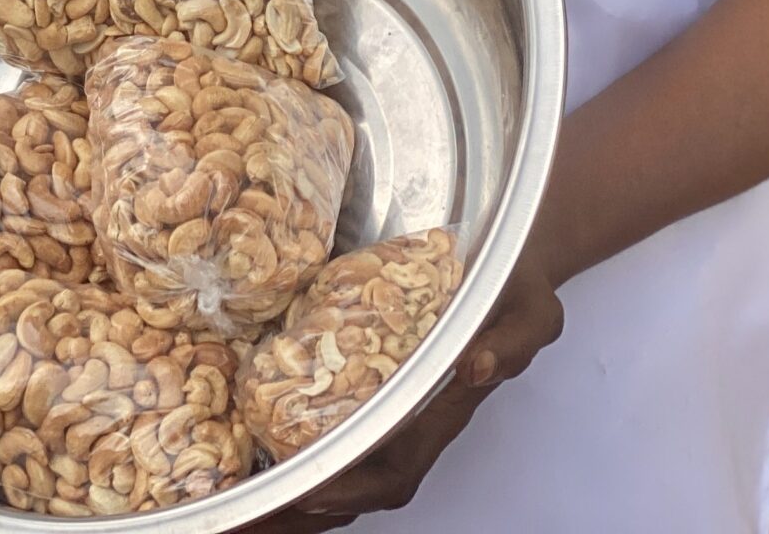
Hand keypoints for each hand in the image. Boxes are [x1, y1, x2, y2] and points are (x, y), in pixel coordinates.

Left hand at [231, 252, 563, 530]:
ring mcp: (396, 407)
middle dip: (305, 510)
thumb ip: (512, 339)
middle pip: (359, 485)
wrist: (508, 260)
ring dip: (293, 493)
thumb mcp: (529, 307)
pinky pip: (336, 429)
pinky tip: (254, 451)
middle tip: (244, 521)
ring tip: (239, 510)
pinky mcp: (375, 382)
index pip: (396, 467)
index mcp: (446, 409)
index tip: (307, 493)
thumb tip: (477, 367)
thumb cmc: (514, 285)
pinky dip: (297, 450)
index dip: (352, 486)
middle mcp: (416, 419)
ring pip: (343, 467)